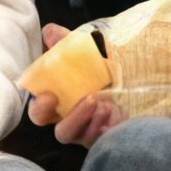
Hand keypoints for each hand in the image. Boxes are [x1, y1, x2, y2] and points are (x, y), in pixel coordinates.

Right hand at [24, 23, 121, 147]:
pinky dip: (106, 125)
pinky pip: (102, 138)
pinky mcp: (105, 136)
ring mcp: (89, 131)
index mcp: (59, 103)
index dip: (40, 108)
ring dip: (92, 119)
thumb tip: (50, 32)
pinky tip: (114, 111)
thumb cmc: (98, 67)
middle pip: (62, 132)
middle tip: (89, 99)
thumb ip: (63, 41)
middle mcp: (71, 121)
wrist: (131, 79)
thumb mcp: (82, 50)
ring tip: (105, 102)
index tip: (49, 95)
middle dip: (73, 118)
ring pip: (84, 136)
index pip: (40, 113)